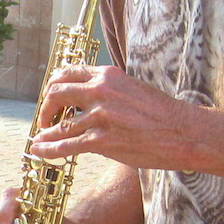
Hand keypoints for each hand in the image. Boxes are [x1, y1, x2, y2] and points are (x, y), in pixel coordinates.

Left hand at [28, 64, 185, 169]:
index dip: (53, 85)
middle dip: (46, 107)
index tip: (52, 96)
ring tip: (40, 138)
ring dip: (46, 132)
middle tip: (46, 118)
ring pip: (58, 123)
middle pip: (56, 93)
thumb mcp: (132, 89)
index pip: (67, 73)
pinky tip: (39, 151)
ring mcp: (100, 116)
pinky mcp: (102, 140)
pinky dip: (48, 149)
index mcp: (108, 75)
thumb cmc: (162, 114)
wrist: (184, 133)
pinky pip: (65, 145)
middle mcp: (100, 91)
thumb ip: (108, 91)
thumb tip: (87, 98)